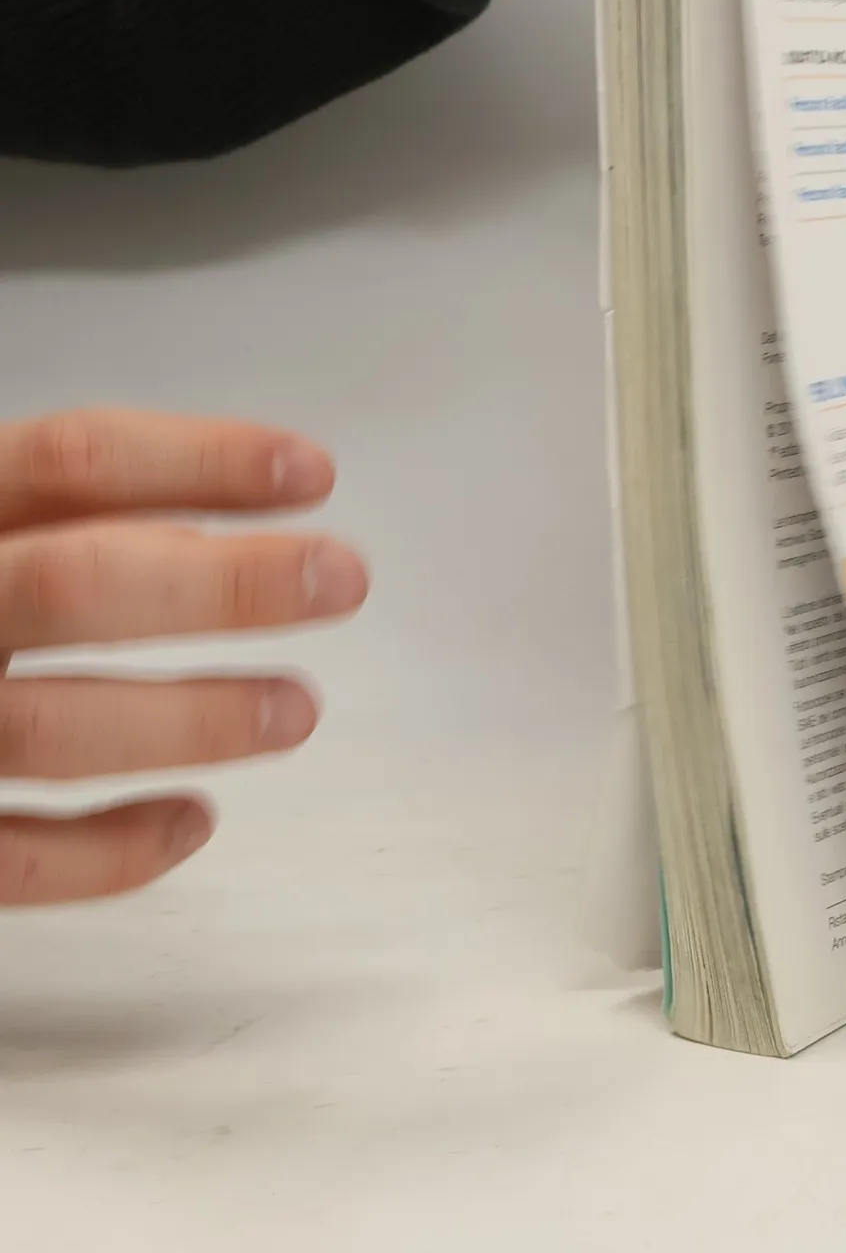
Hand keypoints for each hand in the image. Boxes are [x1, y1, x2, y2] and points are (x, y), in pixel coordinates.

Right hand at [0, 410, 367, 906]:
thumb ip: (27, 514)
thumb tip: (203, 512)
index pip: (69, 460)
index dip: (201, 459)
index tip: (311, 471)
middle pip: (75, 581)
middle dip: (224, 583)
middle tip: (342, 579)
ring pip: (48, 726)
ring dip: (191, 718)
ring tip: (297, 709)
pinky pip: (5, 858)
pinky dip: (107, 852)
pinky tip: (192, 824)